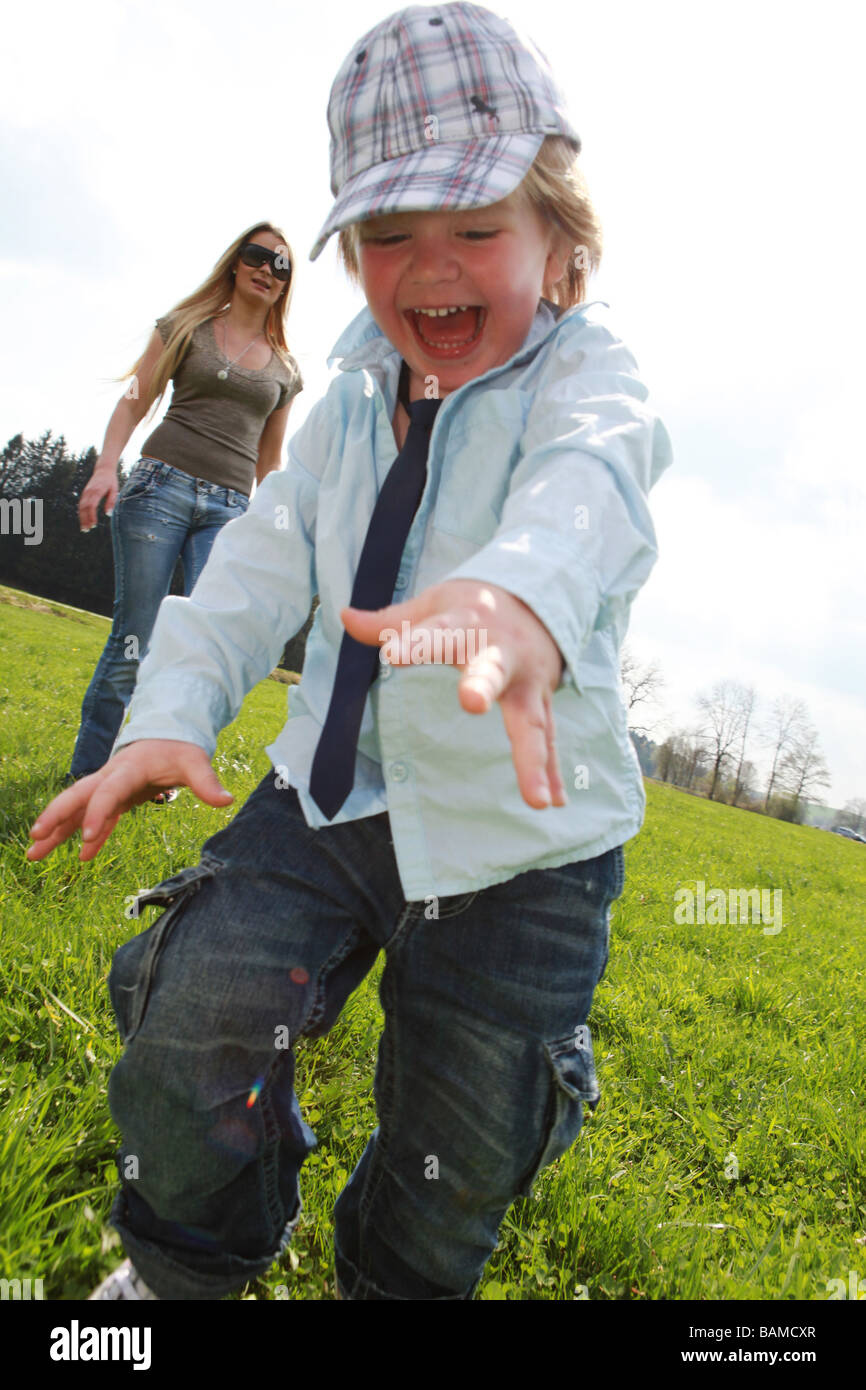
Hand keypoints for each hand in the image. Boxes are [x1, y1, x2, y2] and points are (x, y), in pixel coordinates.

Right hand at [26, 741, 233, 862]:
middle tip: (36, 837)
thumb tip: (226, 801)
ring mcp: (108, 788)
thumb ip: (207, 781)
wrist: (168, 736)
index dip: (96, 813)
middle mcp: (111, 777)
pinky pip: (94, 819)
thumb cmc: (180, 749)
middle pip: (78, 796)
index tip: (86, 838)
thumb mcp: (195, 761)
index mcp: (129, 768)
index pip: (108, 792)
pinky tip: (80, 857)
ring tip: (34, 853)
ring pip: (77, 809)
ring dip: (56, 830)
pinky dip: (86, 837)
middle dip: (56, 816)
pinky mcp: (113, 798)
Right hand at [78, 466, 118, 531]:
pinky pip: (81, 504)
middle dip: (84, 519)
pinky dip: (81, 513)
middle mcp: (89, 492)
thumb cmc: (111, 481)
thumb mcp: (114, 490)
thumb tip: (108, 514)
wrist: (103, 470)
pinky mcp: (84, 493)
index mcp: (97, 491)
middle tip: (86, 530)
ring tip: (84, 528)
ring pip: (81, 506)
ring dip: (81, 518)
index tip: (93, 524)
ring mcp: (85, 492)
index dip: (91, 516)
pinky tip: (83, 520)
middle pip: (84, 508)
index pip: (92, 505)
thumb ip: (111, 502)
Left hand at [341, 580, 567, 809]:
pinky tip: (555, 802)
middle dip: (482, 685)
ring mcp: (526, 682)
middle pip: (491, 670)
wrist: (540, 598)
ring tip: (537, 799)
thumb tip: (343, 617)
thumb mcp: (435, 605)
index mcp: (466, 624)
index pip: (436, 633)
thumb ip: (391, 620)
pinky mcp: (541, 703)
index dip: (415, 643)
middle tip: (472, 702)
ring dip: (533, 759)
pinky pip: (549, 740)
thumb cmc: (475, 607)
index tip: (391, 653)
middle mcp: (500, 652)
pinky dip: (551, 771)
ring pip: (531, 720)